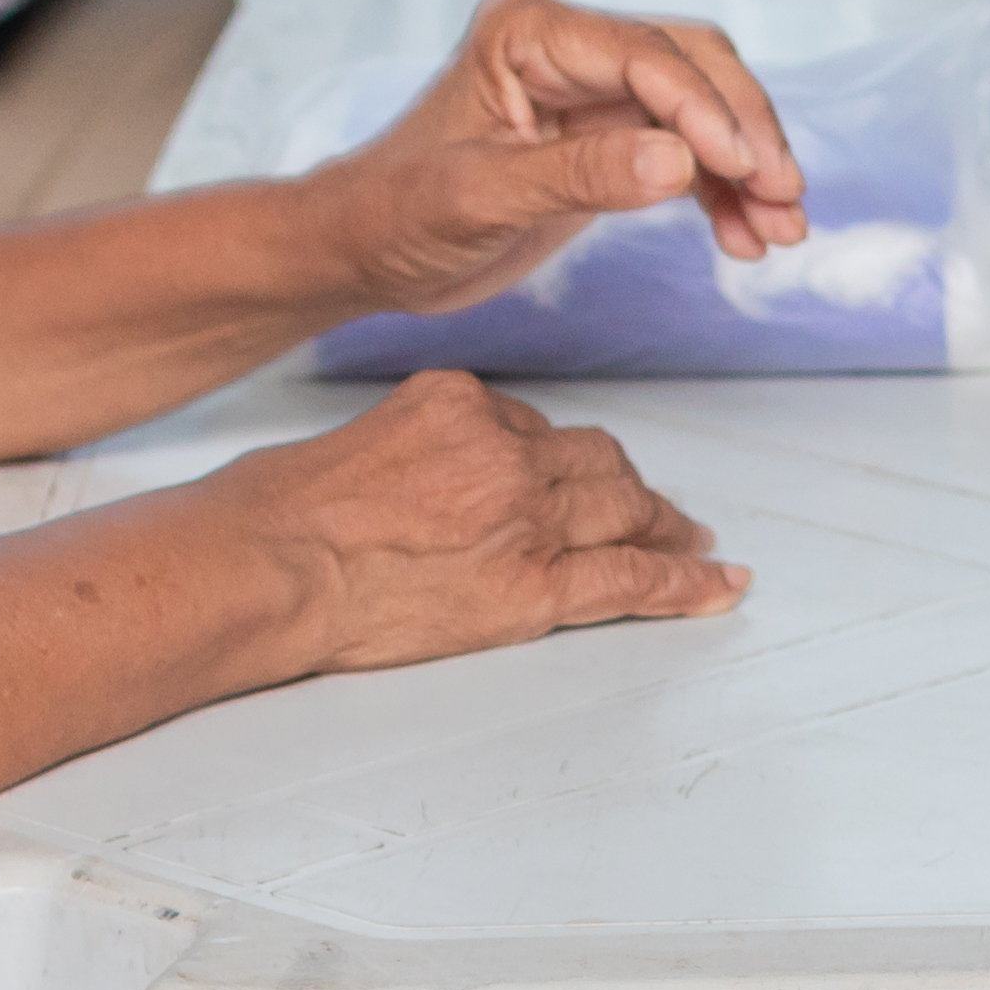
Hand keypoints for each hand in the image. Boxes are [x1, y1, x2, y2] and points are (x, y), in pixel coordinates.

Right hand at [224, 373, 746, 673]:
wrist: (269, 564)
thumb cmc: (285, 514)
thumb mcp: (364, 442)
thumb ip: (426, 449)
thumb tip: (447, 479)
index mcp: (464, 403)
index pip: (538, 430)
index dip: (560, 463)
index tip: (571, 483)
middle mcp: (506, 451)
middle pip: (598, 466)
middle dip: (630, 491)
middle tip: (658, 511)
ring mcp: (526, 518)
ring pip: (625, 513)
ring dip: (666, 529)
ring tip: (693, 543)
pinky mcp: (533, 586)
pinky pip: (631, 579)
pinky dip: (685, 582)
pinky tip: (719, 582)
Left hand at [303, 0, 807, 315]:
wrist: (362, 252)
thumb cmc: (394, 215)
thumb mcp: (479, 200)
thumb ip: (580, 176)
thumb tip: (680, 161)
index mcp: (528, 33)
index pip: (645, 56)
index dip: (707, 112)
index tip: (749, 171)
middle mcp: (568, 45)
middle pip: (692, 67)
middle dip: (745, 133)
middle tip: (786, 198)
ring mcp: (591, 88)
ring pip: (702, 108)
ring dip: (746, 168)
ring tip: (780, 233)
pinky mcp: (606, 134)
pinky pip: (686, 150)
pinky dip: (721, 192)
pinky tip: (746, 237)